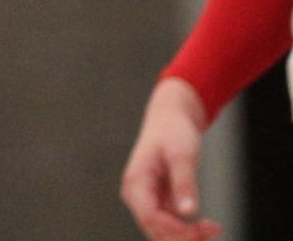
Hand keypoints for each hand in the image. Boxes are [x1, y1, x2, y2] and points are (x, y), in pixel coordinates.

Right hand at [121, 78, 219, 240]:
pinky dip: (188, 229)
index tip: (203, 229)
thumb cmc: (173, 132)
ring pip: (162, 231)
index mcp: (136, 182)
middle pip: (155, 229)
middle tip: (213, 229)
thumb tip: (187, 213)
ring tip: (213, 228)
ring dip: (186, 236)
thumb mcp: (182, 154)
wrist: (169, 119)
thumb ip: (184, 183)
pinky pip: (171, 224)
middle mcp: (137, 195)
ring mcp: (147, 199)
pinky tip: (208, 225)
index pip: (151, 217)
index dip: (176, 229)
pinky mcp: (158, 201)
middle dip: (183, 236)